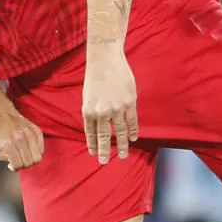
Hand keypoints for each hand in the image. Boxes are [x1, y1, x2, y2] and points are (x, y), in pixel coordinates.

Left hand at [0, 106, 44, 169]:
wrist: (3, 116)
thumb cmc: (0, 136)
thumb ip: (5, 160)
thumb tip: (14, 166)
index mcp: (9, 144)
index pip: (18, 165)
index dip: (15, 168)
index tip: (13, 164)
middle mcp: (20, 139)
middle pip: (29, 162)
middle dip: (25, 164)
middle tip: (20, 160)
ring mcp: (30, 133)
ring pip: (38, 157)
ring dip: (32, 159)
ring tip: (26, 156)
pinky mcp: (37, 130)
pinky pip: (42, 148)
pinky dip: (37, 151)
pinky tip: (30, 148)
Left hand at [83, 47, 138, 162]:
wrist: (105, 59)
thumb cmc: (95, 76)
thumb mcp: (88, 96)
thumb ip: (93, 111)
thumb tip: (97, 125)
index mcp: (88, 110)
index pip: (90, 132)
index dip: (93, 144)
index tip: (94, 153)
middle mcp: (102, 112)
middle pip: (104, 136)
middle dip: (105, 151)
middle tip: (105, 162)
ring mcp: (116, 108)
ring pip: (120, 131)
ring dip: (122, 145)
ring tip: (124, 155)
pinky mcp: (129, 102)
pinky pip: (132, 121)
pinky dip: (133, 130)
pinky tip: (134, 138)